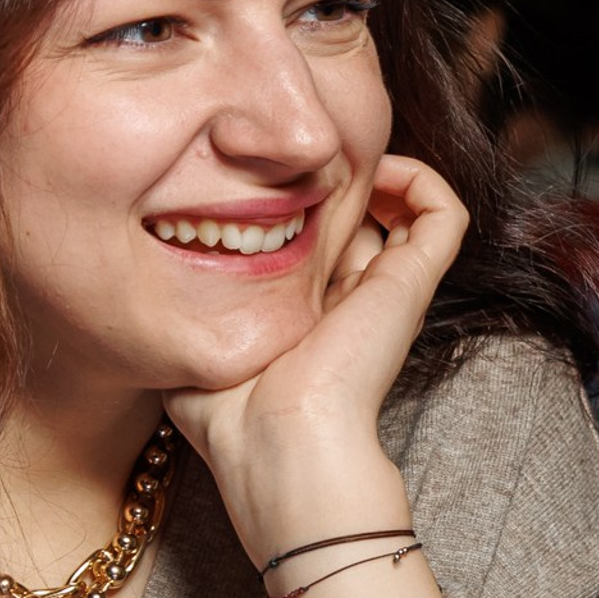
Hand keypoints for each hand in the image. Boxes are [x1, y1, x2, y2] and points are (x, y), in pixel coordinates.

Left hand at [165, 153, 468, 565]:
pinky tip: (375, 167)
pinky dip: (421, 180)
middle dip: (336, 182)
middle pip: (362, 220)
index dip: (298, 208)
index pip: (321, 246)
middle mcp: (355, 300)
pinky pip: (443, 213)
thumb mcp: (196, 347)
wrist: (279, 441)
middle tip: (296, 162)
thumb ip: (187, 314)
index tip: (257, 184)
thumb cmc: (231, 416)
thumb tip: (155, 294)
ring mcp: (388, 290)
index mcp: (312, 317)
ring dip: (382, 172)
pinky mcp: (411, 281)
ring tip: (338, 157)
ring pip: (410, 211)